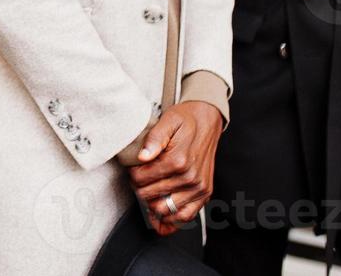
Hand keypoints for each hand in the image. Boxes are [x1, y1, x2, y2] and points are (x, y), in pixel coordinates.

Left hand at [127, 101, 222, 234]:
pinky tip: (161, 214)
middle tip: (139, 178)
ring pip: (165, 209)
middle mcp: (190, 178)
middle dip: (140, 188)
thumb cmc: (186, 120)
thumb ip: (153, 139)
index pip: (142, 179)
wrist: (207, 120)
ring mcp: (199, 188)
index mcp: (178, 161)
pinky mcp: (205, 193)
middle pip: (150, 195)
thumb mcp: (168, 121)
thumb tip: (142, 157)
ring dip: (152, 203)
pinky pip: (186, 216)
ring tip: (149, 192)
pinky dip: (172, 219)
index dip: (132, 174)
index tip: (133, 168)